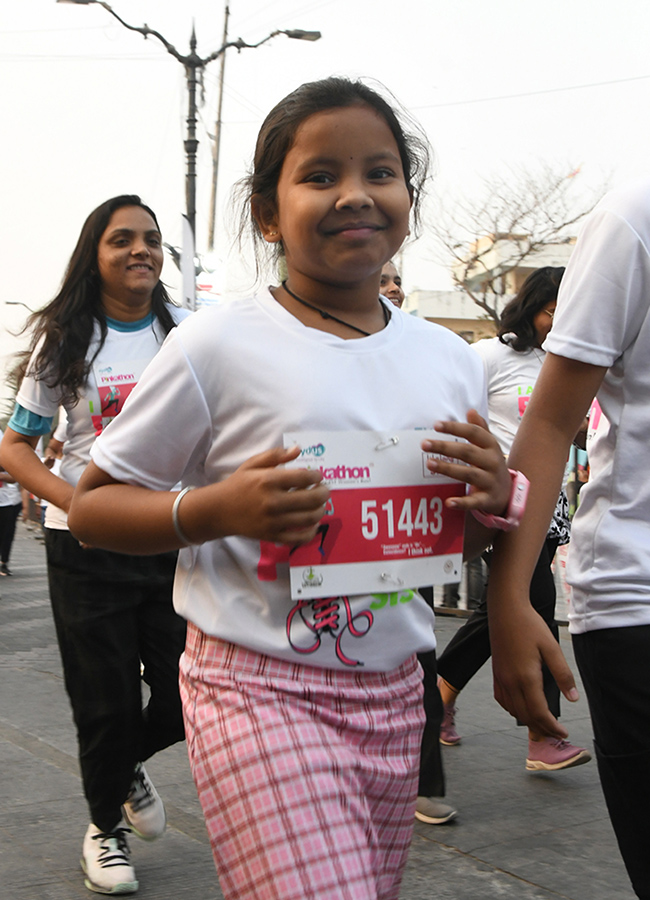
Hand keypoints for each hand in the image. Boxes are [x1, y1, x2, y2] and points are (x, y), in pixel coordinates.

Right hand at [193, 446, 330, 545]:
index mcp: (268, 481)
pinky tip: (313, 524)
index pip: (304, 477)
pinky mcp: (272, 536)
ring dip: (321, 510)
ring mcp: (273, 521)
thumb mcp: (253, 464)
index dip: (316, 476)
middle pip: (311, 499)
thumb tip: (298, 449)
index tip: (317, 476)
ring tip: (320, 504)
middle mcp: (272, 501)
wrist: (219, 510)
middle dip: (324, 493)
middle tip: (324, 490)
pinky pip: (299, 538)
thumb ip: (275, 455)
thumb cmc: (238, 485)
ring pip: (309, 518)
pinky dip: (312, 532)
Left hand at [421, 409, 510, 513]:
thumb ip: (480, 429)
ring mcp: (491, 481)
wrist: (509, 493)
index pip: (473, 433)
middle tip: (424, 444)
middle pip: (467, 452)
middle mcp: (492, 462)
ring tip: (430, 463)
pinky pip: (474, 501)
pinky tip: (448, 502)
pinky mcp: (487, 499)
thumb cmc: (491, 465)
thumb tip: (470, 411)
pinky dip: (462, 502)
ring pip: (468, 474)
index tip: (436, 425)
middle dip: (445, 447)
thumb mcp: (489, 446)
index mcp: (491, 446)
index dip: (455, 428)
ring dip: (448, 469)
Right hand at [489, 592, 578, 738]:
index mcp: (526, 677)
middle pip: (526, 716)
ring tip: (543, 725)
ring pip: (513, 710)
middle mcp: (510, 681)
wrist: (505, 610)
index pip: (539, 713)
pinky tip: (522, 708)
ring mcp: (501, 678)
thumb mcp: (552, 648)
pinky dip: (513, 710)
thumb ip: (563, 674)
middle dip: (542, 729)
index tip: (563, 733)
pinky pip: (503, 700)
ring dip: (528, 721)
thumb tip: (573, 698)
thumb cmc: (529, 625)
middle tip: (556, 734)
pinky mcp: (496, 673)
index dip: (552, 727)